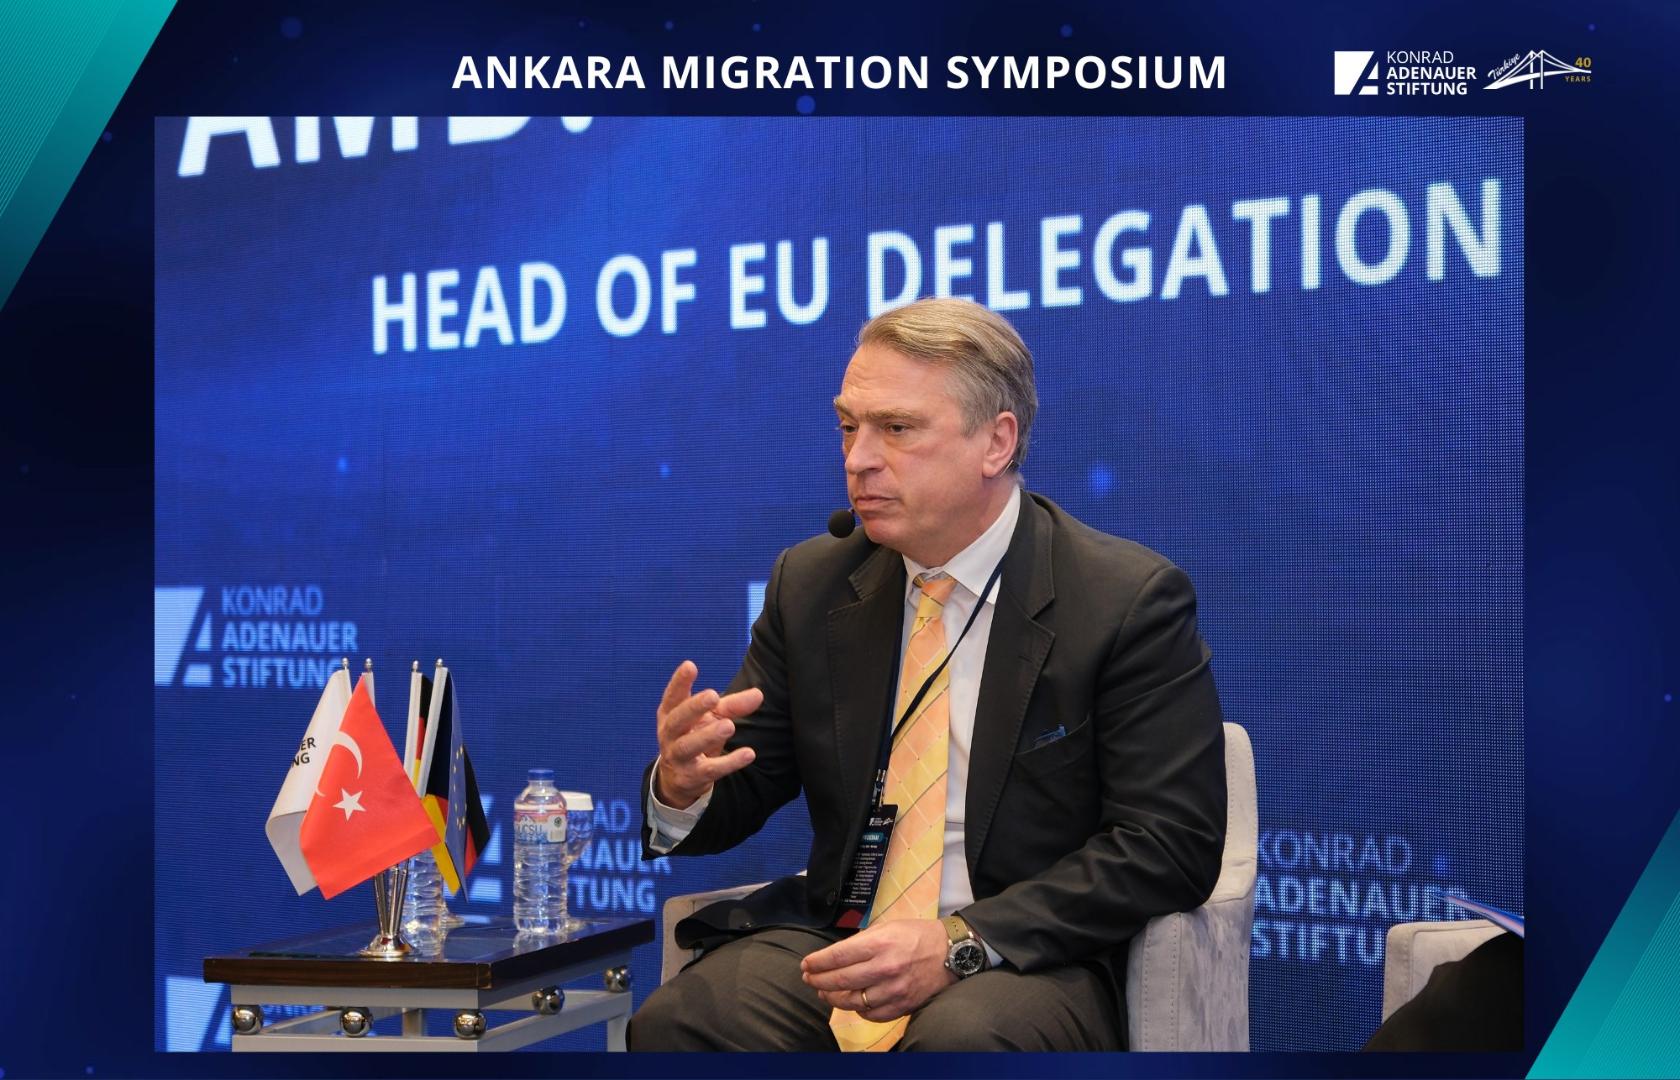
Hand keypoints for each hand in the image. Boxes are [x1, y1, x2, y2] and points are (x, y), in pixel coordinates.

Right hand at [654, 661, 761, 809]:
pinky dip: (729, 763)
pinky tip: (748, 754)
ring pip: (688, 746)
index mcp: (670, 714)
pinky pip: (710, 770)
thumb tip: (759, 694)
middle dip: (694, 707)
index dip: (679, 682)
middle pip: (677, 720)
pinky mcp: (691, 777)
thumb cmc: (695, 736)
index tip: (690, 666)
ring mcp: (677, 757)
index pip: (673, 696)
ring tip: (729, 726)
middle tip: (712, 696)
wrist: (680, 778)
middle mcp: (669, 735)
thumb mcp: (711, 717)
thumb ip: (733, 705)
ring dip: (708, 735)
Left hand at [800, 919, 954, 1021]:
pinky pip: (871, 1015)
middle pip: (840, 980)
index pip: (838, 956)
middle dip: (818, 980)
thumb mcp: (888, 926)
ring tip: (824, 992)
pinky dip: (857, 1010)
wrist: (951, 953)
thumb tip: (835, 955)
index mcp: (880, 943)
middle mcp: (885, 967)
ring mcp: (894, 990)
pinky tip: (851, 1003)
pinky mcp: (902, 1005)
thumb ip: (861, 941)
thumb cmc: (917, 935)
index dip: (817, 962)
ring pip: (852, 1001)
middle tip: (809, 979)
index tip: (806, 964)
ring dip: (832, 998)